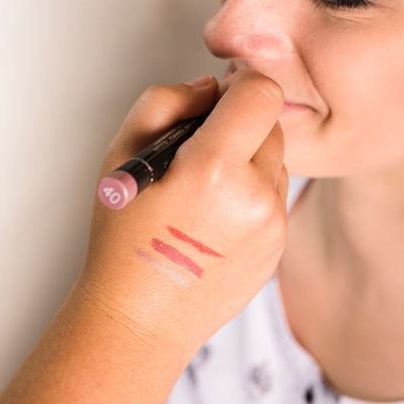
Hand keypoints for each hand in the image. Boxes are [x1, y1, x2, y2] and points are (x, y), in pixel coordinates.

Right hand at [77, 68, 288, 358]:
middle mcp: (254, 197)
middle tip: (204, 150)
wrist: (142, 317)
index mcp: (213, 169)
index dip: (240, 86)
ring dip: (249, 159)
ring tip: (209, 189)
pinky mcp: (280, 245)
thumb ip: (166, 100)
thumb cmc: (125, 237)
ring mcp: (273, 225)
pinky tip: (220, 215)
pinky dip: (255, 191)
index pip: (262, 92)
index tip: (219, 100)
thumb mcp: (124, 152)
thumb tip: (211, 86)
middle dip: (242, 124)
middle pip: (272, 123)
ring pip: (277, 159)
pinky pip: (277, 194)